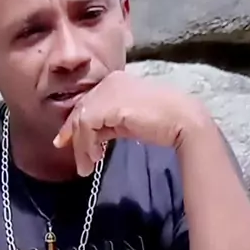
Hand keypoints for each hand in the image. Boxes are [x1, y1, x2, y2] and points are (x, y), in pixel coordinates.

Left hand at [53, 70, 209, 175]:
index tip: (67, 143)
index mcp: (115, 81)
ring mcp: (107, 91)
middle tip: (77, 161)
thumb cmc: (162, 121)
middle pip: (81, 110)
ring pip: (81, 120)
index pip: (88, 102)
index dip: (75, 124)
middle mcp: (109, 82)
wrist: (181, 120)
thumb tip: (93, 137)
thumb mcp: (128, 121)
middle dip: (73, 137)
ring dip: (81, 147)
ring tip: (87, 167)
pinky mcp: (108, 104)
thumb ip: (109, 123)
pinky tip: (95, 158)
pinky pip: (87, 126)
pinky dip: (86, 145)